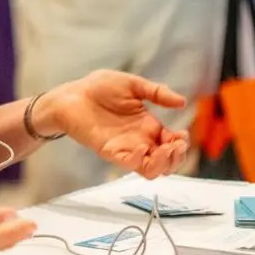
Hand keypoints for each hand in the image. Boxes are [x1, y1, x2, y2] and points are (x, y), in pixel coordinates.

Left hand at [41, 71, 190, 178]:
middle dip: (177, 158)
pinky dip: (138, 161)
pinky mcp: (110, 151)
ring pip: (151, 170)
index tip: (181, 136)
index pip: (172, 144)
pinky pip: (128, 165)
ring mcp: (126, 148)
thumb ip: (157, 93)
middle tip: (175, 145)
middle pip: (166, 162)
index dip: (181, 144)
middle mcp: (140, 140)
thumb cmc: (99, 88)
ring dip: (163, 164)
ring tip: (164, 150)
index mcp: (148, 126)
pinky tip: (140, 148)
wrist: (72, 94)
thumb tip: (182, 101)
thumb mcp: (134, 85)